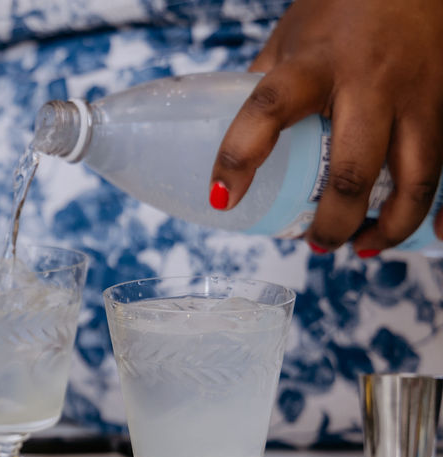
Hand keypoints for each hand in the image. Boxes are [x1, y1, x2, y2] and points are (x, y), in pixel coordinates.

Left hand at [210, 0, 442, 253]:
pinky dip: (441, 212)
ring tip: (360, 246)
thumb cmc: (345, 8)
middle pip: (352, 171)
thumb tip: (231, 139)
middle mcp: (371, 81)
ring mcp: (420, 95)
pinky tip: (425, 232)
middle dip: (332, 222)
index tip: (222, 197)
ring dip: (386, 227)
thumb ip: (268, 86)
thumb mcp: (291, 38)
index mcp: (316, 62)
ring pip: (414, 180)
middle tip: (314, 242)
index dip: (240, 156)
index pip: (269, 108)